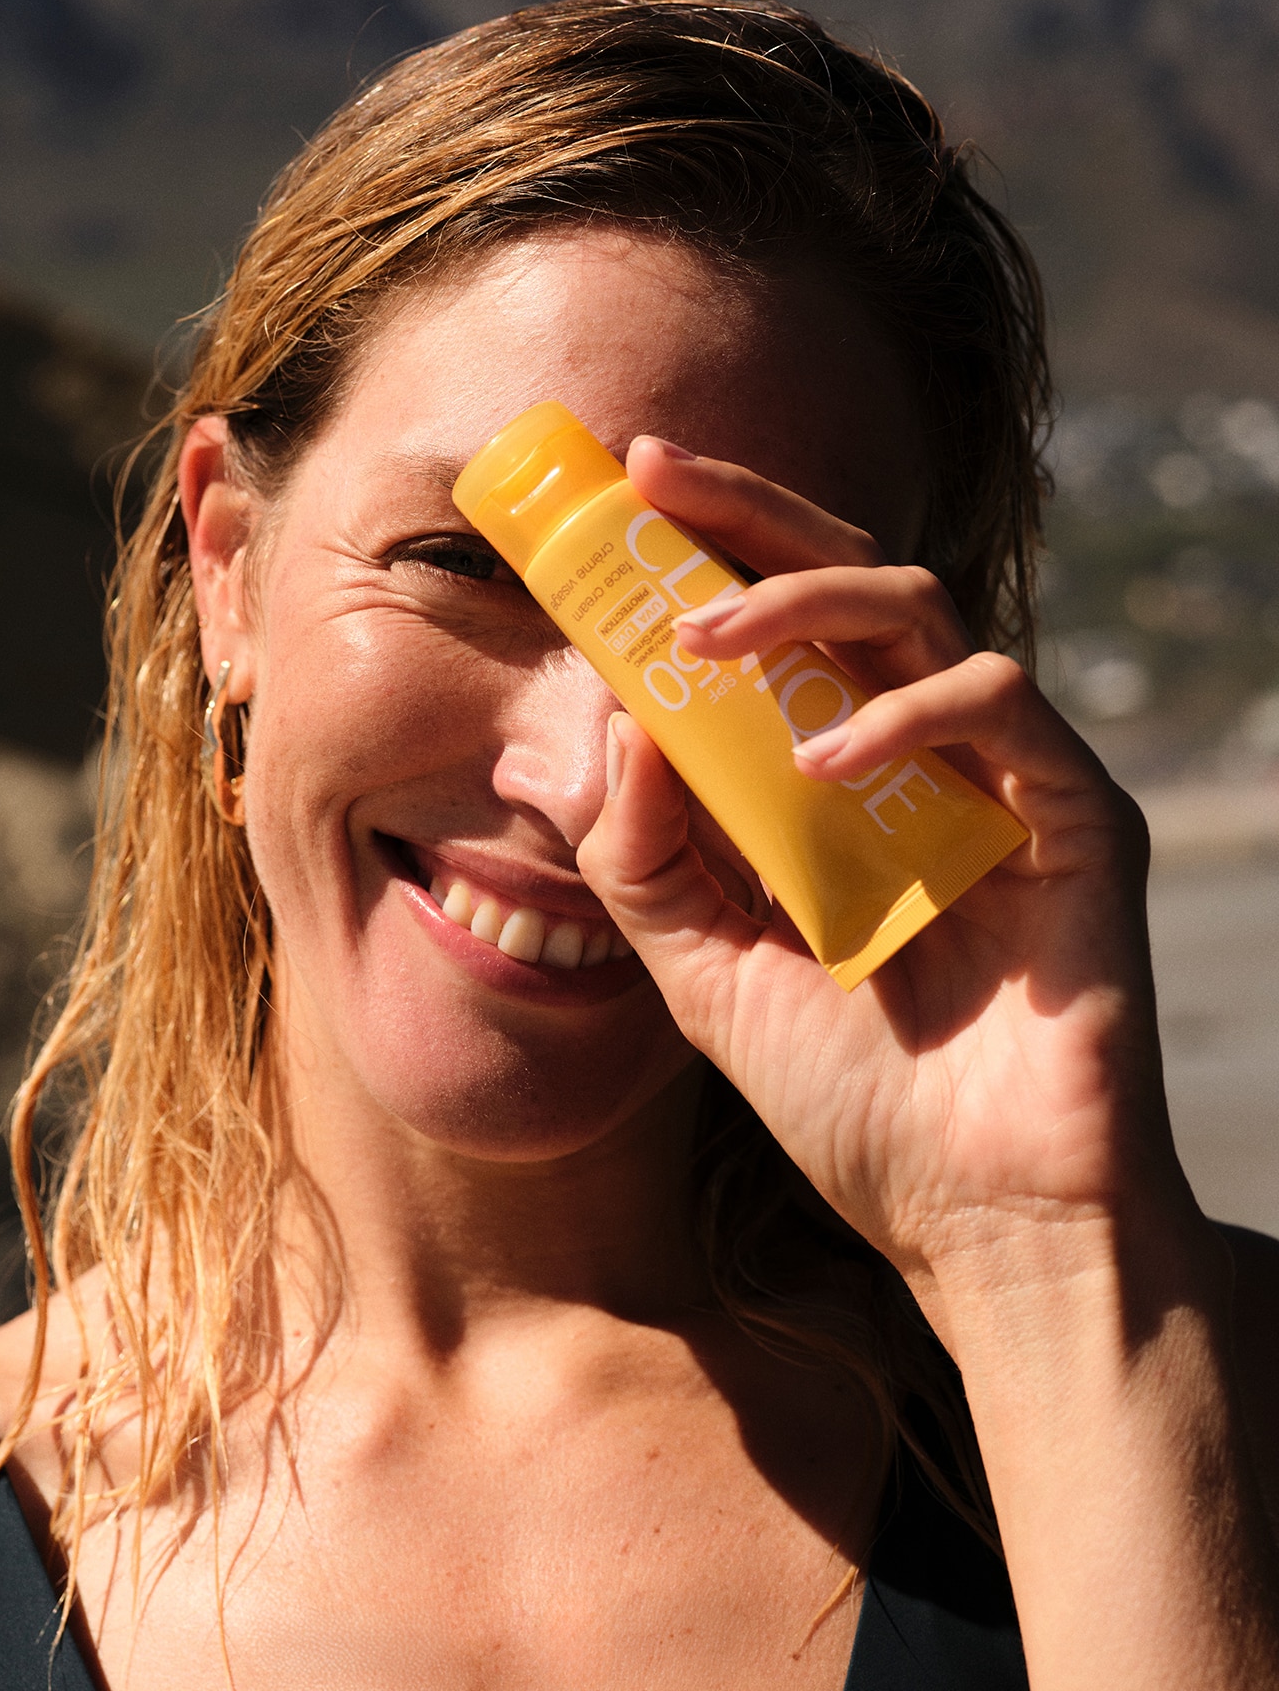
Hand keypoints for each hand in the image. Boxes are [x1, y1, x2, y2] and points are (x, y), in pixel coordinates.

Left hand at [576, 437, 1206, 1347]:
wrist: (976, 1218)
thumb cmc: (852, 1101)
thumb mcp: (705, 972)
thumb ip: (647, 860)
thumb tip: (612, 724)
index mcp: (842, 784)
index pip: (777, 635)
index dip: (702, 561)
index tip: (614, 511)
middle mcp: (925, 760)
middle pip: (850, 582)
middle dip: (749, 516)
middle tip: (656, 472)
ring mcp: (1004, 780)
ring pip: (922, 614)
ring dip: (804, 605)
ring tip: (704, 640)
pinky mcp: (1078, 818)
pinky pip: (999, 709)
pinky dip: (904, 716)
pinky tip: (822, 766)